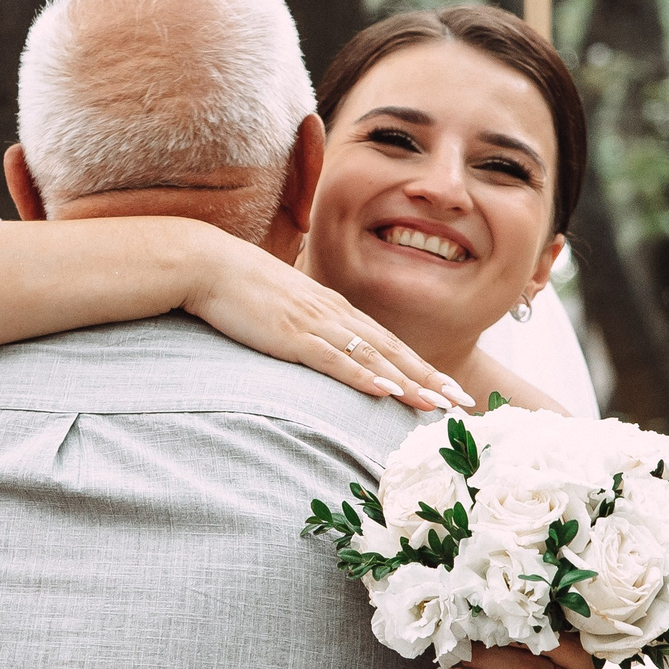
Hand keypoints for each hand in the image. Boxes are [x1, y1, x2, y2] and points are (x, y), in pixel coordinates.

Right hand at [182, 237, 471, 413]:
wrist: (206, 263)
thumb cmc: (237, 286)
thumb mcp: (280, 307)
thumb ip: (303, 325)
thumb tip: (313, 345)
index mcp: (333, 308)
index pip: (387, 342)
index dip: (420, 367)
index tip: (446, 388)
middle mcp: (334, 314)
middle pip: (393, 351)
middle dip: (431, 378)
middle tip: (462, 402)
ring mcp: (315, 324)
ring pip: (374, 357)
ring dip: (410, 382)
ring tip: (438, 405)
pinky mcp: (292, 334)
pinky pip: (335, 359)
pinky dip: (364, 376)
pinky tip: (387, 391)